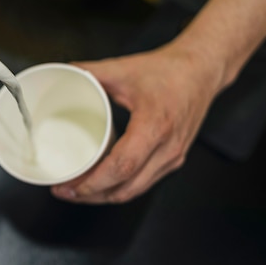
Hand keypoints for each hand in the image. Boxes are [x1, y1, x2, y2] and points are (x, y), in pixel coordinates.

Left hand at [51, 43, 225, 203]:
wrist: (202, 70)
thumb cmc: (169, 70)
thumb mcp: (123, 69)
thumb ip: (89, 72)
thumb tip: (63, 76)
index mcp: (154, 125)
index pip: (123, 167)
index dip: (94, 182)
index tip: (71, 185)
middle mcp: (168, 147)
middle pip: (127, 188)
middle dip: (92, 195)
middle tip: (65, 190)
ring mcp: (173, 156)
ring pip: (135, 190)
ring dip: (105, 195)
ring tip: (78, 190)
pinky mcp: (174, 158)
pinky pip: (144, 182)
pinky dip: (121, 188)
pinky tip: (103, 183)